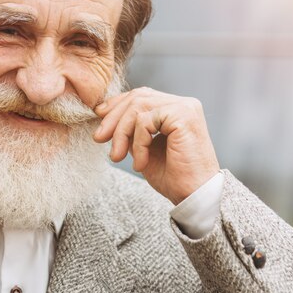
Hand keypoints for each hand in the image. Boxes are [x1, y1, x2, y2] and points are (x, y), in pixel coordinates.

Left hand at [93, 87, 219, 204]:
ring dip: (121, 133)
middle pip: (137, 98)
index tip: (99, 119)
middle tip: (98, 139)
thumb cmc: (173, 176)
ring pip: (137, 107)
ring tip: (117, 157)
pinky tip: (139, 163)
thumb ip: (131, 130)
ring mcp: (185, 107)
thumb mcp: (143, 148)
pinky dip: (137, 143)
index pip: (141, 95)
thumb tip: (105, 114)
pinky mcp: (183, 115)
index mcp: (175, 108)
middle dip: (113, 119)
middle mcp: (183, 104)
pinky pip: (145, 121)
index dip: (116, 105)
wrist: (194, 197)